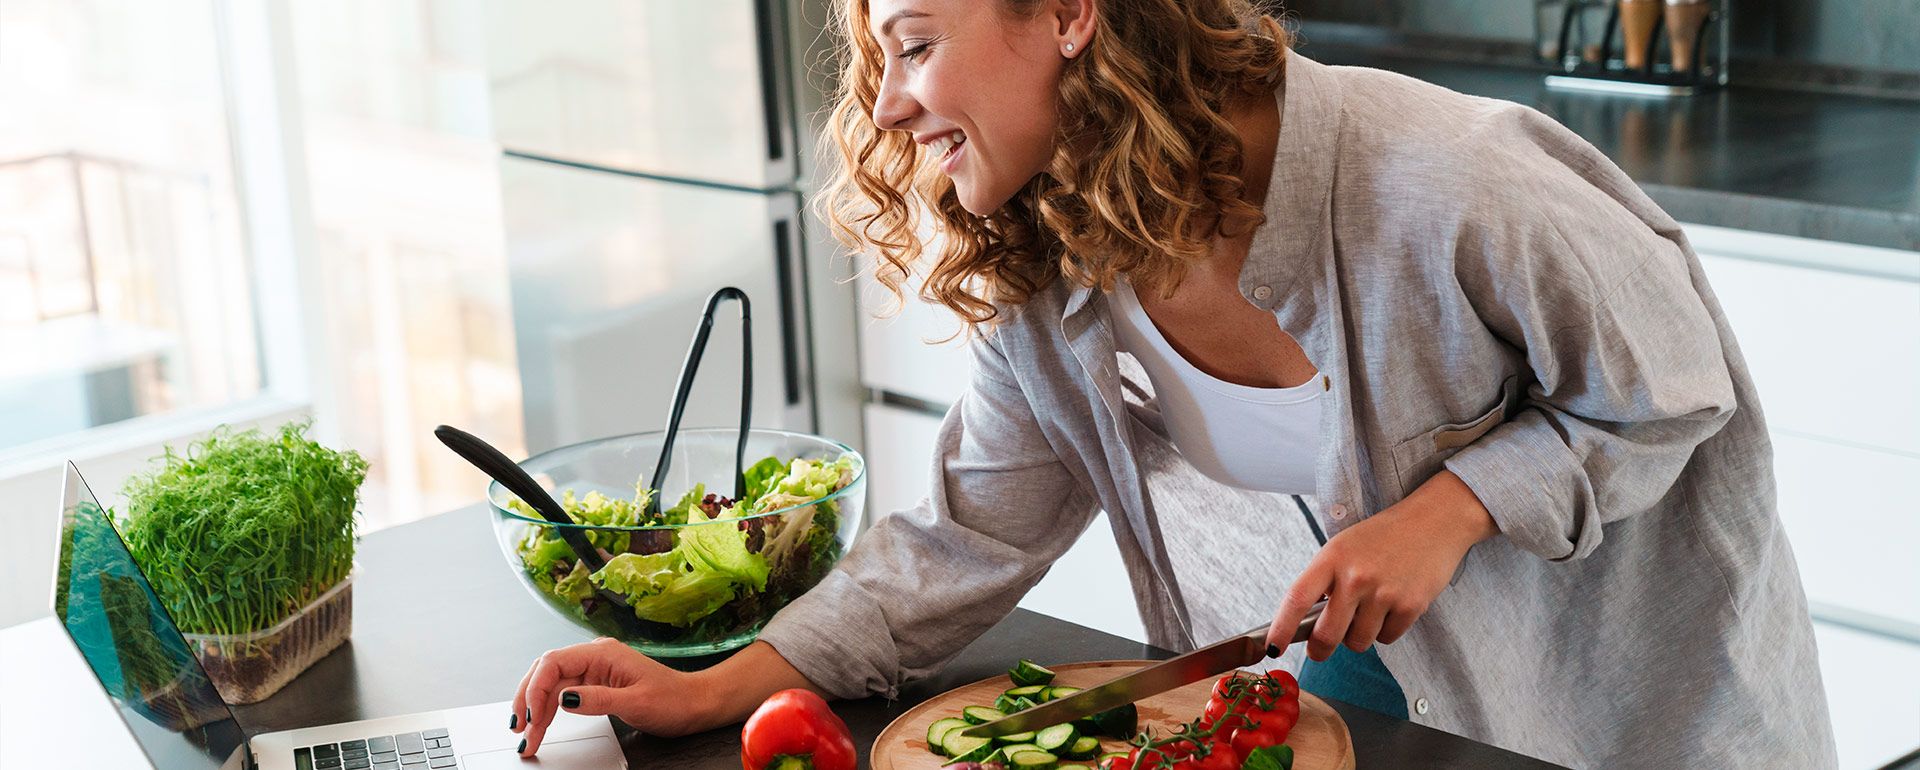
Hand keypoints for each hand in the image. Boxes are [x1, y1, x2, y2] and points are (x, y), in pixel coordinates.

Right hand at [511, 636, 703, 755]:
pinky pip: (564, 694)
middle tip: (520, 730)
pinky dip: (550, 711)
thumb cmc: (673, 700)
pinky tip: (541, 726)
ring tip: (527, 738)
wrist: (694, 704)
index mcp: (603, 652)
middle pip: (546, 672)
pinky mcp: (596, 684)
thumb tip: (564, 699)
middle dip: (528, 700)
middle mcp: (595, 656)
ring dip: (536, 711)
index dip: (535, 687)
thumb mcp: (636, 702)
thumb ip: (598, 699)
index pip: (553, 661)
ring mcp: (594, 670)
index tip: (531, 715)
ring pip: (552, 686)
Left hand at [1266, 471, 1497, 660]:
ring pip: (1357, 642)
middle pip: (1326, 635)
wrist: (1434, 522)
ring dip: (1358, 637)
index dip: (1281, 628)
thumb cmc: (1384, 536)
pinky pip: (1387, 639)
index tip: (1272, 648)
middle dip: (1320, 650)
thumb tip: (1307, 623)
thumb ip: (1326, 580)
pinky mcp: (1410, 606)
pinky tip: (1391, 607)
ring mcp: (1384, 592)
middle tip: (1320, 650)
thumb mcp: (1344, 547)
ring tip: (1368, 612)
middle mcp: (1355, 576)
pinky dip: (1386, 631)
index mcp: (1332, 557)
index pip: (1297, 599)